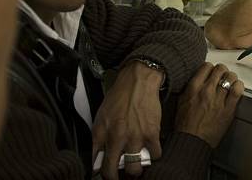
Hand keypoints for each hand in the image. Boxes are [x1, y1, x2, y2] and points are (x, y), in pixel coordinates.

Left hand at [92, 61, 163, 179]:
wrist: (138, 81)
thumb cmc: (120, 96)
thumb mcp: (101, 116)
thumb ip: (99, 138)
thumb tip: (98, 157)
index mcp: (102, 133)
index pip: (96, 164)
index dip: (101, 173)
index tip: (106, 173)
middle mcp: (116, 137)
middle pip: (112, 172)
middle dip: (115, 177)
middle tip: (120, 174)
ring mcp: (135, 136)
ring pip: (134, 169)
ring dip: (135, 170)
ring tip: (136, 165)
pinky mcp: (152, 133)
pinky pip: (155, 155)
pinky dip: (154, 156)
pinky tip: (151, 150)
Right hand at [175, 63, 244, 147]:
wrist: (192, 140)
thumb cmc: (185, 124)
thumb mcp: (182, 100)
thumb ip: (191, 87)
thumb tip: (199, 78)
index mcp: (194, 87)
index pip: (206, 66)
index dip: (210, 68)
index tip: (212, 72)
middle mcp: (206, 91)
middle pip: (220, 69)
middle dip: (222, 71)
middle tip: (222, 75)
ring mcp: (218, 99)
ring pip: (230, 77)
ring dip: (231, 77)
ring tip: (230, 81)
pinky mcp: (228, 109)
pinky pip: (238, 91)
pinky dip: (239, 86)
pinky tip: (236, 88)